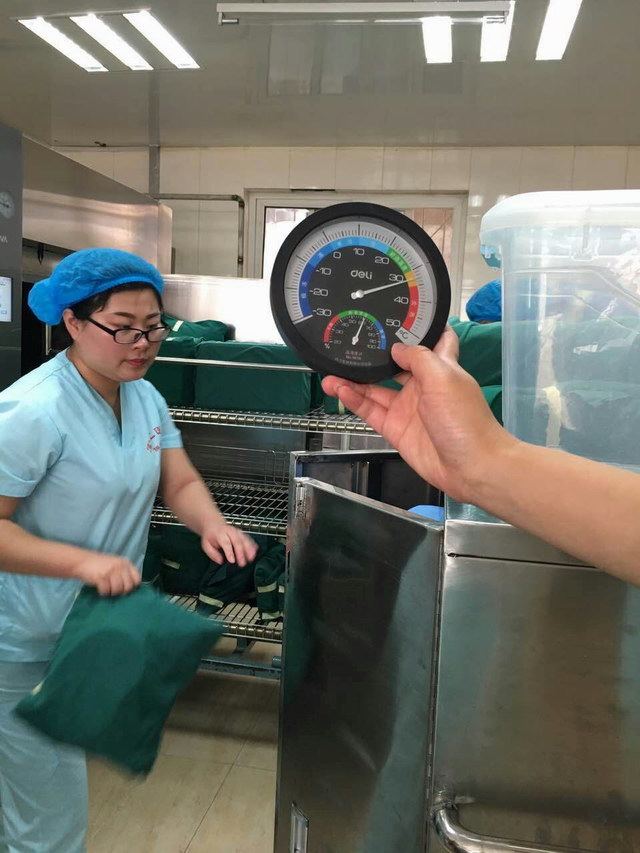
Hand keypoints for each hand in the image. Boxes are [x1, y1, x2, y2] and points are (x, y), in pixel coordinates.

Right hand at [73, 554, 140, 596]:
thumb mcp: (115, 565)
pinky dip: (103, 592)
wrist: (82, 561)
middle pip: (128, 587)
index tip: (125, 588)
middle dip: (121, 591)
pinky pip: (106, 591)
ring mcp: (111, 571)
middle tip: (113, 590)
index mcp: (125, 563)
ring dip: (111, 592)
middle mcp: (120, 566)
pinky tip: (100, 588)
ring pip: (118, 590)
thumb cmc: (99, 565)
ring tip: (106, 589)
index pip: (137, 579)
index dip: (132, 586)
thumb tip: (131, 588)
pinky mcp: (102, 577)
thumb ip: (124, 573)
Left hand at [201, 521, 257, 566]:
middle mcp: (230, 532)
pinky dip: (252, 544)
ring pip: (244, 539)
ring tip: (251, 558)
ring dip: (249, 549)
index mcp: (220, 534)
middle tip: (242, 563)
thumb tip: (220, 561)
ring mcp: (237, 532)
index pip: (226, 543)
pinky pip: (248, 538)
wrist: (214, 524)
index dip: (229, 552)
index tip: (232, 560)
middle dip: (241, 553)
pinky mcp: (242, 533)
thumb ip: (212, 554)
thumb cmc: (211, 536)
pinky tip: (255, 551)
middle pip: (237, 541)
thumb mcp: (206, 545)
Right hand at [322, 327, 514, 501]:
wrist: (470, 466)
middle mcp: (422, 386)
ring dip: (354, 380)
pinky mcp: (396, 429)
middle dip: (374, 356)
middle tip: (349, 343)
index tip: (398, 316)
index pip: (431, 342)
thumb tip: (396, 348)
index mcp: (440, 368)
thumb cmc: (464, 419)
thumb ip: (418, 358)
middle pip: (393, 366)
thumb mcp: (443, 377)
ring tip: (331, 371)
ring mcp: (407, 408)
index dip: (418, 329)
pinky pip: (371, 411)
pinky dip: (354, 401)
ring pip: (375, 389)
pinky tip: (339, 390)